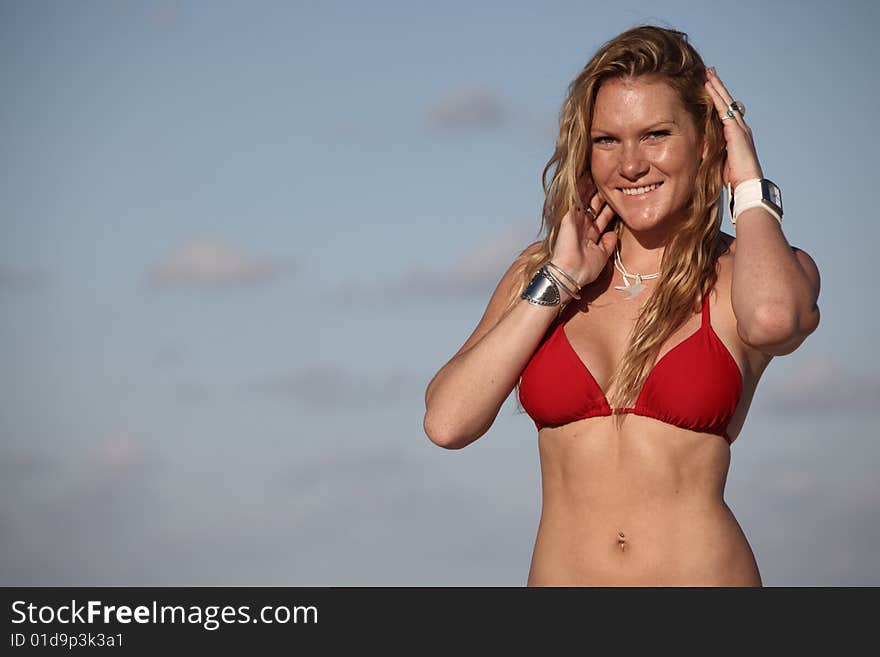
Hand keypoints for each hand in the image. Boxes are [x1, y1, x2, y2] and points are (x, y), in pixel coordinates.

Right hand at [550, 172, 617, 297]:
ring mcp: (574, 219)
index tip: (618, 196)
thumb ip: (608, 244)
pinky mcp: (568, 215)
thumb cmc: (584, 270)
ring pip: (585, 198)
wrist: (570, 273)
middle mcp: (581, 225)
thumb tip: (614, 235)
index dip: (608, 206)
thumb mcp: (602, 256)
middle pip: (593, 204)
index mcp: (589, 235)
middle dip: (601, 192)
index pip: (601, 216)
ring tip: (597, 170)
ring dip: (591, 186)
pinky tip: (586, 174)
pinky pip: (576, 197)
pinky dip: (581, 186)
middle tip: (610, 177)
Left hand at [704, 66, 763, 188]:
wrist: (746, 184)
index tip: (710, 87)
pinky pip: (724, 109)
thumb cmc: (734, 178)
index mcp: (737, 135)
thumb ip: (714, 151)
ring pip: (726, 102)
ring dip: (717, 87)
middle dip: (718, 87)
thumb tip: (700, 149)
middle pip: (728, 102)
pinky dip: (716, 97)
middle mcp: (740, 128)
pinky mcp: (736, 131)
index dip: (718, 99)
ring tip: (709, 73)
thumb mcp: (720, 160)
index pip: (726, 112)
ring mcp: (740, 128)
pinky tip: (709, 87)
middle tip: (710, 72)